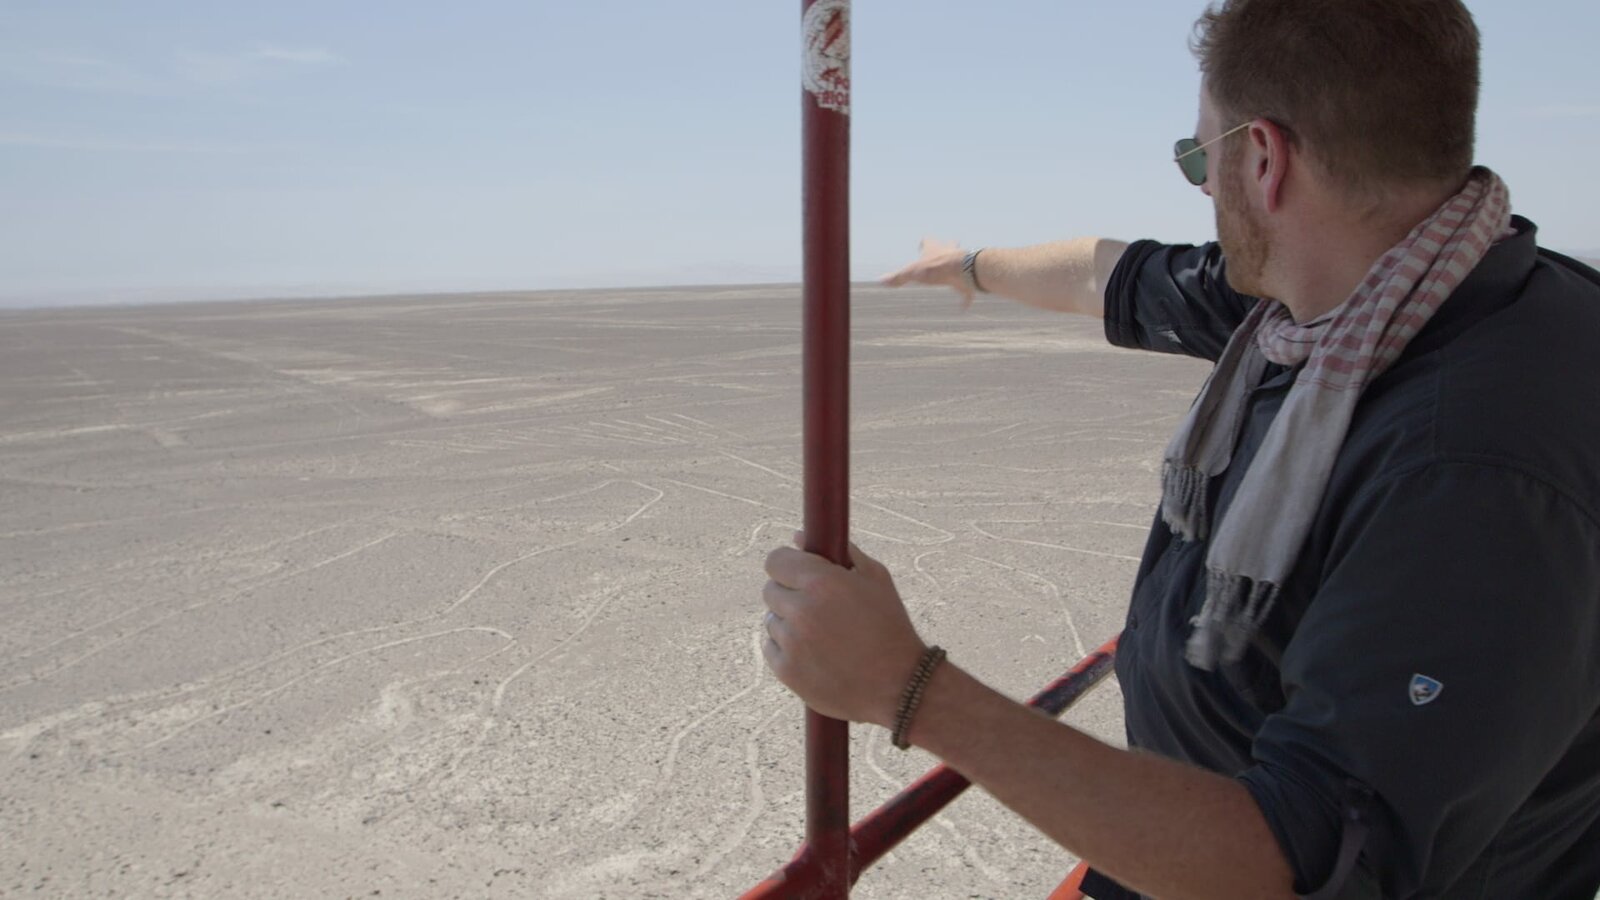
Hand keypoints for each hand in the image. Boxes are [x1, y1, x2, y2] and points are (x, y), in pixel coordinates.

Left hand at [761, 534, 927, 727]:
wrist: (899, 685)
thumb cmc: (890, 626)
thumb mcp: (876, 579)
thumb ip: (840, 552)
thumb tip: (799, 537)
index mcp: (822, 583)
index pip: (775, 561)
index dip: (787, 564)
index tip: (798, 572)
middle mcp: (801, 611)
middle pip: (771, 591)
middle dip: (790, 593)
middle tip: (816, 606)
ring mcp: (792, 643)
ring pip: (772, 620)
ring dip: (789, 622)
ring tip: (823, 634)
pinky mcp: (787, 671)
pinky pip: (772, 648)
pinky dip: (787, 648)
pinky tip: (815, 653)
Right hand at [879, 238, 975, 308]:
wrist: (962, 271)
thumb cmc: (936, 269)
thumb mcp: (912, 272)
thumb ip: (898, 277)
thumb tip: (881, 280)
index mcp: (935, 250)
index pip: (928, 242)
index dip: (925, 244)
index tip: (922, 246)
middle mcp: (949, 254)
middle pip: (949, 246)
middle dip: (946, 250)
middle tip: (942, 256)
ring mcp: (962, 265)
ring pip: (961, 264)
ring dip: (958, 270)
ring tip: (954, 278)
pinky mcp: (969, 280)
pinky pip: (967, 291)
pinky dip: (965, 298)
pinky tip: (962, 307)